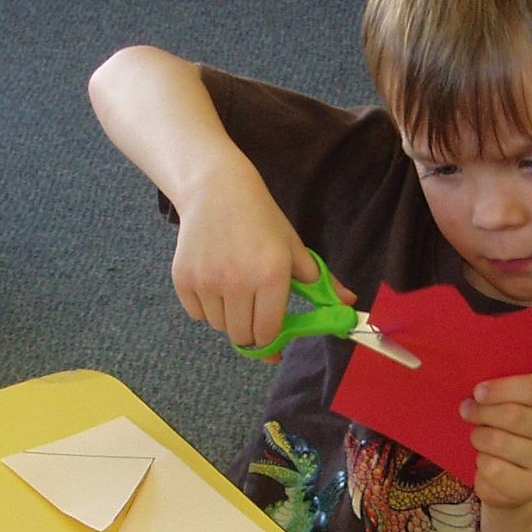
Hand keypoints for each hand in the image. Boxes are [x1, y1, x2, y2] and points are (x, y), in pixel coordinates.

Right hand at [172, 199, 349, 353]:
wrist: (215, 190)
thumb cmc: (261, 219)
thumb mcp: (294, 246)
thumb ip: (321, 281)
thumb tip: (348, 304)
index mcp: (271, 275)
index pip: (269, 332)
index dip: (271, 341)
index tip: (273, 340)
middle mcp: (237, 282)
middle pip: (242, 336)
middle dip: (250, 332)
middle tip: (253, 313)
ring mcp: (207, 281)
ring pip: (219, 326)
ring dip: (228, 318)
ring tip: (233, 290)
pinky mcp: (183, 279)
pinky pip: (197, 314)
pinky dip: (206, 307)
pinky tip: (214, 282)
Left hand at [461, 374, 531, 509]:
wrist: (515, 481)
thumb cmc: (508, 433)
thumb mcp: (508, 407)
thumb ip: (497, 395)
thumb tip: (474, 395)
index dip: (502, 388)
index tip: (477, 391)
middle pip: (513, 414)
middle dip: (481, 412)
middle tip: (466, 411)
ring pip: (498, 441)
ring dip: (478, 437)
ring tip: (479, 439)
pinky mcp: (530, 486)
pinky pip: (492, 468)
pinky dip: (480, 462)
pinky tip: (486, 462)